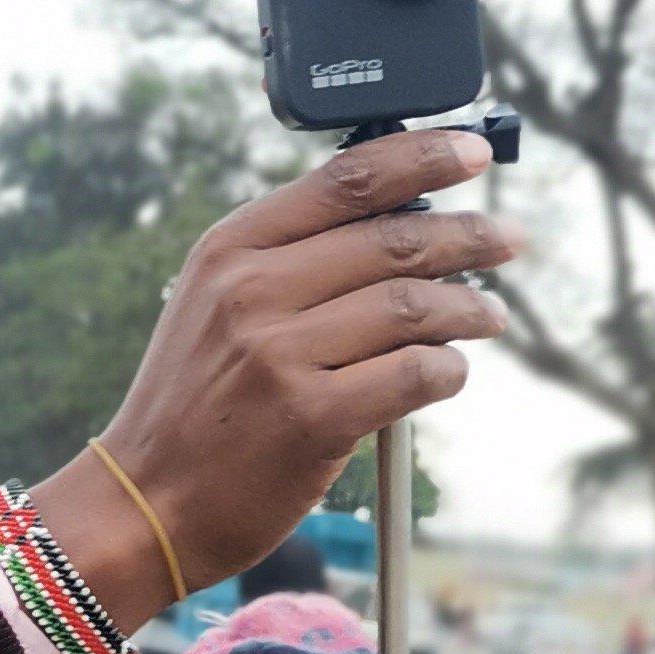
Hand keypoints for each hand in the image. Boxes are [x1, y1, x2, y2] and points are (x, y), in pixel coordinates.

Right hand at [30, 130, 521, 630]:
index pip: (345, 179)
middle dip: (468, 235)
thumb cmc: (196, 404)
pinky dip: (447, 370)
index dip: (423, 157)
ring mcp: (280, 355)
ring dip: (468, 308)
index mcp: (231, 249)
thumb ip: (288, 258)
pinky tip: (449, 372)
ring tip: (489, 315)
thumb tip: (398, 221)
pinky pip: (412, 375)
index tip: (473, 152)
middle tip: (507, 239)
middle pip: (392, 239)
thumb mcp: (216, 305)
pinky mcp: (312, 419)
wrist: (147, 501)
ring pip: (412, 307)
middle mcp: (252, 292)